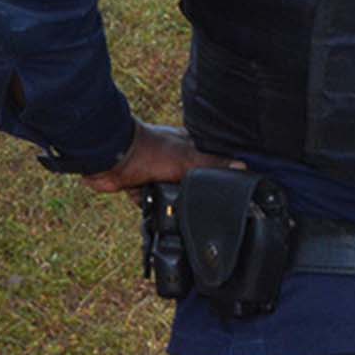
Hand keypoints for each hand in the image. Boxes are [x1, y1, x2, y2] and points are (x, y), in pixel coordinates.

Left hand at [81, 122, 239, 195]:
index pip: (212, 162)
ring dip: (170, 203)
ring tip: (172, 204)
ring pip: (174, 198)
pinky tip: (154, 206)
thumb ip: (214, 164)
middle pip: (193, 185)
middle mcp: (174, 160)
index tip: (229, 189)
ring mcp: (158, 175)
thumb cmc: (149, 149)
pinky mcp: (142, 189)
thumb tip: (242, 167)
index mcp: (189, 147)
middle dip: (192, 195)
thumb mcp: (189, 158)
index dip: (219, 175)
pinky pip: (154, 206)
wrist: (112, 159)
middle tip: (196, 202)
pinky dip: (153, 208)